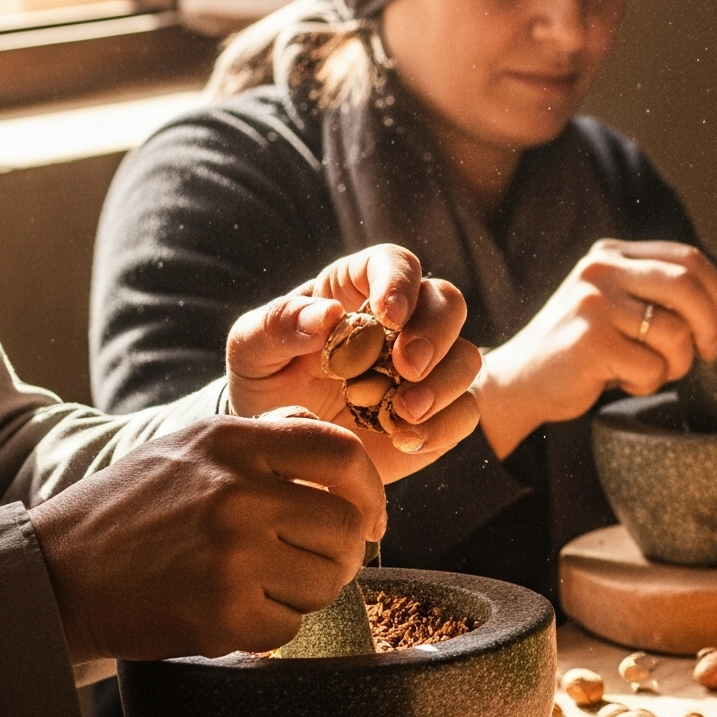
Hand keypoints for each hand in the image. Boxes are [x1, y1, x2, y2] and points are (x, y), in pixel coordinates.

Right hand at [29, 415, 385, 661]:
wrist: (52, 576)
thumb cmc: (130, 511)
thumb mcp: (189, 447)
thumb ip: (265, 439)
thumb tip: (343, 457)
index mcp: (231, 442)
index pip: (342, 453)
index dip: (371, 491)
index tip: (371, 519)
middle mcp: (236, 493)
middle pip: (346, 526)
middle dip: (341, 553)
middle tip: (313, 564)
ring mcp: (231, 554)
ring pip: (328, 581)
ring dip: (306, 592)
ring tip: (260, 585)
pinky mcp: (222, 612)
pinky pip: (290, 626)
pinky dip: (270, 628)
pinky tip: (231, 612)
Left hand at [225, 245, 482, 480]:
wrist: (281, 453)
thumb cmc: (265, 387)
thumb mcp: (250, 352)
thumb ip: (277, 324)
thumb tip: (328, 313)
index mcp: (357, 292)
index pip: (395, 263)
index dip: (400, 282)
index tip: (390, 315)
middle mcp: (403, 325)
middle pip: (448, 302)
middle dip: (436, 332)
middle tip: (408, 366)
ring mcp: (427, 370)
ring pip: (467, 357)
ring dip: (443, 383)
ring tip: (403, 413)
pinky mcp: (440, 414)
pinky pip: (466, 412)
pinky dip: (443, 426)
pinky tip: (405, 440)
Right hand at [475, 240, 716, 458]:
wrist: (520, 381)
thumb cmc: (583, 350)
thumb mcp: (617, 305)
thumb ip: (657, 293)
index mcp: (612, 254)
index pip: (688, 258)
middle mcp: (601, 270)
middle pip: (688, 286)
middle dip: (712, 326)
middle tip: (709, 353)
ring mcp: (593, 303)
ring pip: (675, 333)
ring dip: (678, 364)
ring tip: (652, 372)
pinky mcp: (590, 341)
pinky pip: (652, 367)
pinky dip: (648, 384)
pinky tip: (621, 381)